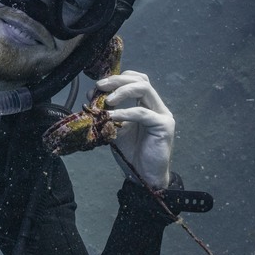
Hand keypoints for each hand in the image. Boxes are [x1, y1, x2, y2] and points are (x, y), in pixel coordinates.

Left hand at [94, 71, 173, 188]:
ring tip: (107, 100)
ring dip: (122, 91)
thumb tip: (90, 96)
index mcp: (147, 105)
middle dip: (118, 80)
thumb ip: (107, 112)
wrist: (143, 176)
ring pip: (144, 89)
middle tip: (100, 85)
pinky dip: (124, 112)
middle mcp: (157, 106)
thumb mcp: (115, 128)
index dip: (117, 79)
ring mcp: (162, 114)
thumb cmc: (131, 153)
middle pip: (140, 80)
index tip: (98, 85)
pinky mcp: (163, 126)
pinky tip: (111, 116)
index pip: (136, 80)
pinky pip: (142, 113)